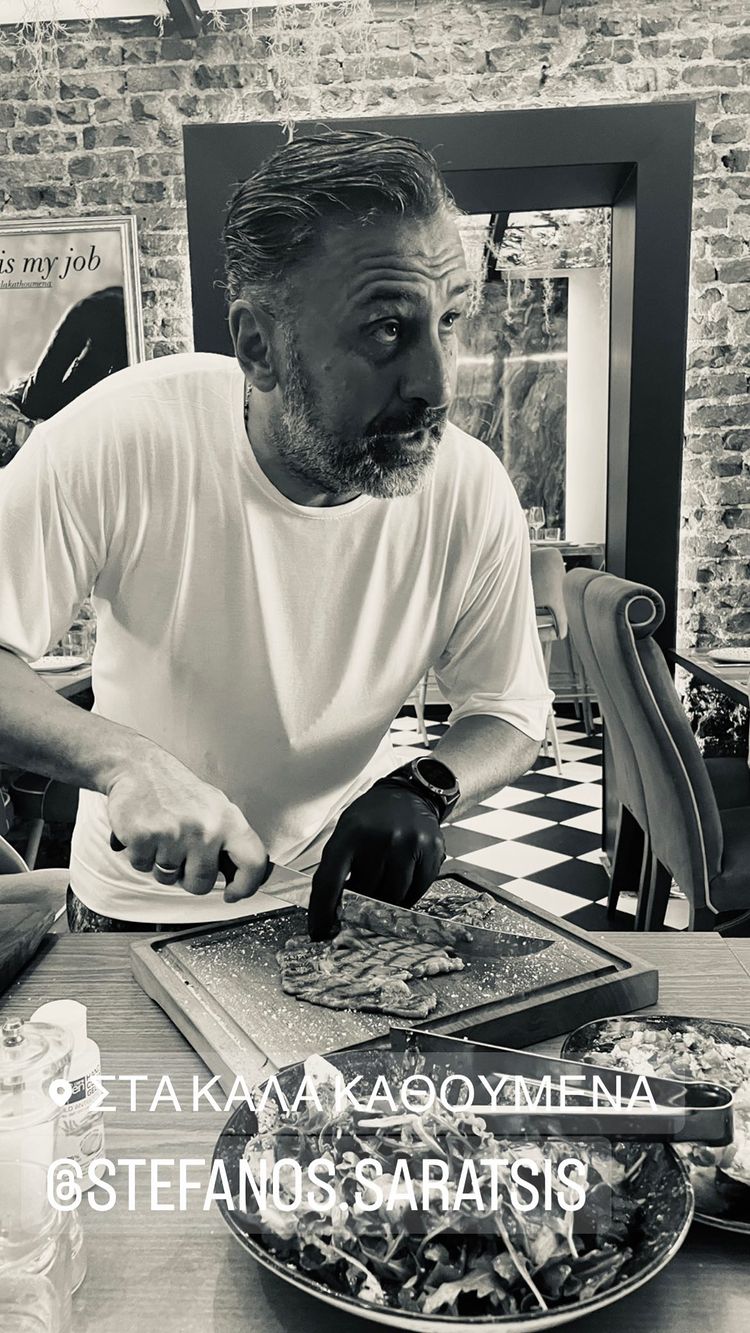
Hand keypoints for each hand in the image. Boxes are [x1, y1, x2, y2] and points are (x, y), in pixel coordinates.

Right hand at [106, 745, 269, 900]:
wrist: (139, 767)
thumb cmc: (178, 790)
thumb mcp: (215, 807)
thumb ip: (228, 839)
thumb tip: (240, 875)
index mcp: (228, 820)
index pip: (253, 862)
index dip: (245, 886)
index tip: (233, 893)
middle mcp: (206, 828)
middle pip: (201, 883)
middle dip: (187, 876)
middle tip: (180, 852)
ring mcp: (175, 833)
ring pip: (168, 878)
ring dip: (161, 864)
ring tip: (162, 835)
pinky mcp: (145, 836)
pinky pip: (143, 867)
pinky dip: (140, 856)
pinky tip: (146, 832)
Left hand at [307, 780, 445, 940]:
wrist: (409, 795)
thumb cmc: (372, 818)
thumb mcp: (346, 832)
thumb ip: (337, 868)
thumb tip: (330, 913)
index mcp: (351, 832)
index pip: (330, 881)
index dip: (322, 911)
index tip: (319, 933)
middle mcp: (381, 837)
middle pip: (365, 894)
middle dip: (359, 904)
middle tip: (359, 905)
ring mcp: (410, 844)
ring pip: (393, 897)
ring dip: (385, 902)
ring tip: (381, 889)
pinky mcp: (432, 851)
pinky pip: (416, 892)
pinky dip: (406, 896)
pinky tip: (401, 882)